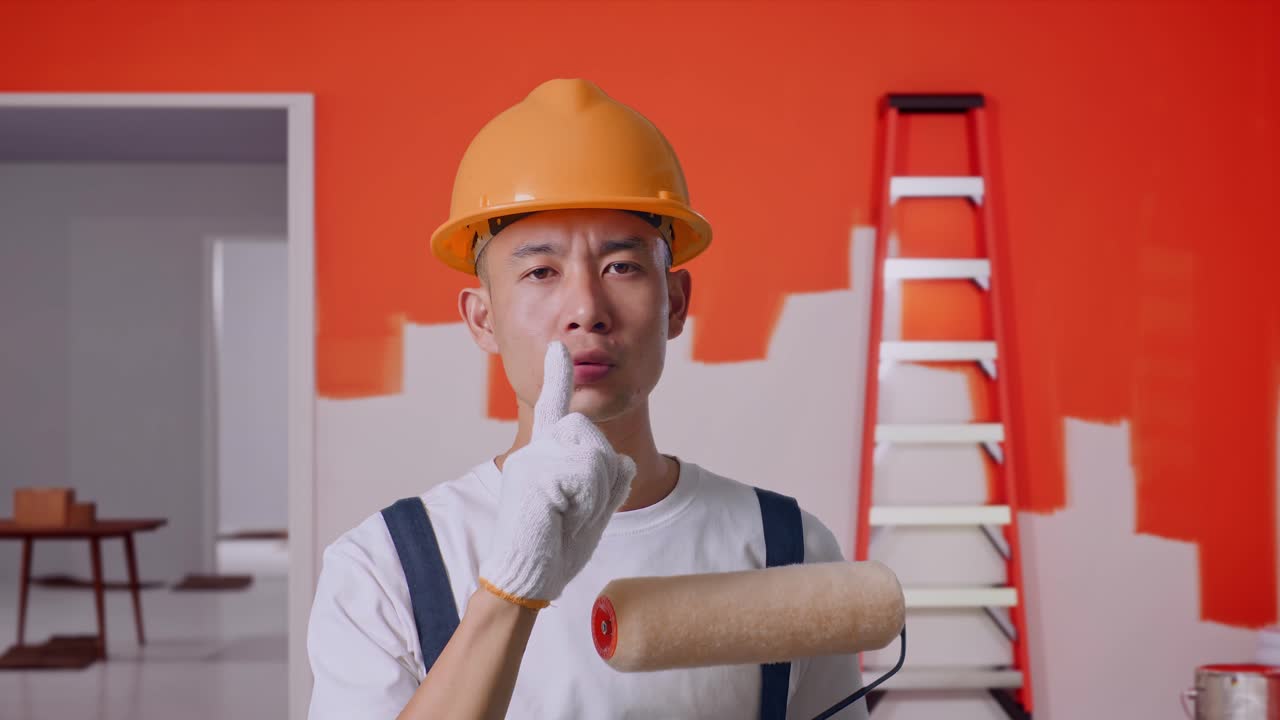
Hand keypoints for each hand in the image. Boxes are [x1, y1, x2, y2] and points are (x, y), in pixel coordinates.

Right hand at [478, 341, 635, 607]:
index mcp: (545, 454)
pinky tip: (561, 518)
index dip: (557, 376)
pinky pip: (584, 474)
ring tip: (569, 515)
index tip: (558, 348)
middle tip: (579, 509)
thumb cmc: (557, 545)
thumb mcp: (591, 510)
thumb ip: (607, 481)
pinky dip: (586, 501)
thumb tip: (623, 461)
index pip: (554, 408)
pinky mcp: (532, 474)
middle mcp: (534, 450)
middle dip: (600, 473)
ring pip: (592, 454)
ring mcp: (531, 460)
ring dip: (595, 491)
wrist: (526, 575)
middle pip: (590, 435)